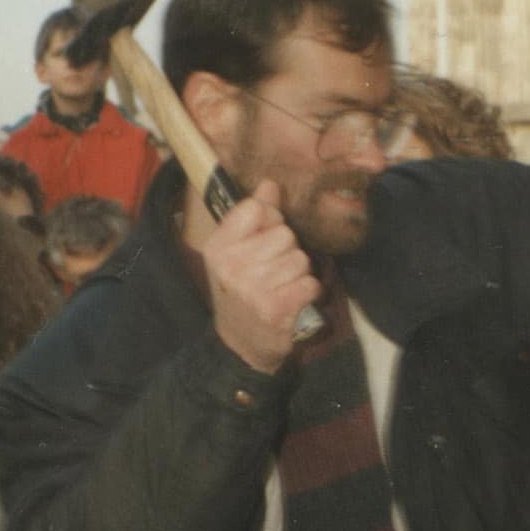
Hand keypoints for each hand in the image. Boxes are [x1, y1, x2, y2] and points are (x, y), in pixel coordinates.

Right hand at [201, 180, 320, 373]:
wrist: (240, 345)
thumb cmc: (241, 292)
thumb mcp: (236, 253)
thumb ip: (254, 217)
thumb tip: (270, 184)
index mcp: (218, 247)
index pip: (256, 208)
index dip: (269, 221)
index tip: (262, 242)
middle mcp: (231, 265)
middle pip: (284, 234)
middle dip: (287, 252)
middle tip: (271, 273)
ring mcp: (253, 288)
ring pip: (301, 259)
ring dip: (298, 274)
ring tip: (280, 288)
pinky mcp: (276, 308)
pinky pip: (311, 283)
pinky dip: (308, 292)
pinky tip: (292, 301)